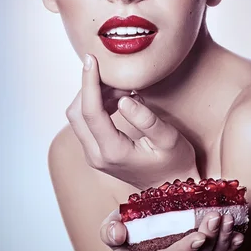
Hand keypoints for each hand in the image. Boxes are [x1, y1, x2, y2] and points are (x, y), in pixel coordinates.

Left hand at [65, 54, 198, 189]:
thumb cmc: (175, 163)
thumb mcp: (169, 139)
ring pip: (78, 117)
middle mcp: (96, 156)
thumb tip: (123, 99)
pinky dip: (97, 104)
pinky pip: (87, 123)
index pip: (90, 112)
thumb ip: (146, 119)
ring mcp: (94, 156)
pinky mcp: (96, 152)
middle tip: (113, 73)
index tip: (91, 59)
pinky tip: (119, 98)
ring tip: (123, 87)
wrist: (171, 191)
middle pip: (76, 113)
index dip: (89, 82)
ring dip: (94, 95)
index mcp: (113, 152)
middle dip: (89, 87)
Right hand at [100, 209, 244, 250]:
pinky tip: (239, 233)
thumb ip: (110, 232)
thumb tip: (118, 231)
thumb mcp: (111, 232)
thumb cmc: (125, 233)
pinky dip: (230, 244)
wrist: (138, 241)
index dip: (185, 249)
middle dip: (209, 238)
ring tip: (228, 217)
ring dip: (222, 238)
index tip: (197, 236)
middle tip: (218, 217)